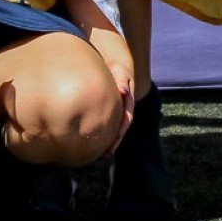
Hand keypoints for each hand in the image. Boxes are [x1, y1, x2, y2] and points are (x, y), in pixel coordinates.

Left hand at [90, 32, 137, 148]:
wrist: (113, 68)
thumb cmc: (115, 70)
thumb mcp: (120, 72)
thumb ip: (121, 81)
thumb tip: (123, 91)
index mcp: (128, 102)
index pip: (127, 118)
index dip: (121, 129)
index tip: (117, 138)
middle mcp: (124, 109)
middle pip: (121, 128)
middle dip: (115, 140)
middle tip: (108, 152)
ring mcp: (118, 111)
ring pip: (115, 128)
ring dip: (110, 141)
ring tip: (102, 153)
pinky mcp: (110, 111)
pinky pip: (107, 123)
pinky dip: (103, 133)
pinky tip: (93, 142)